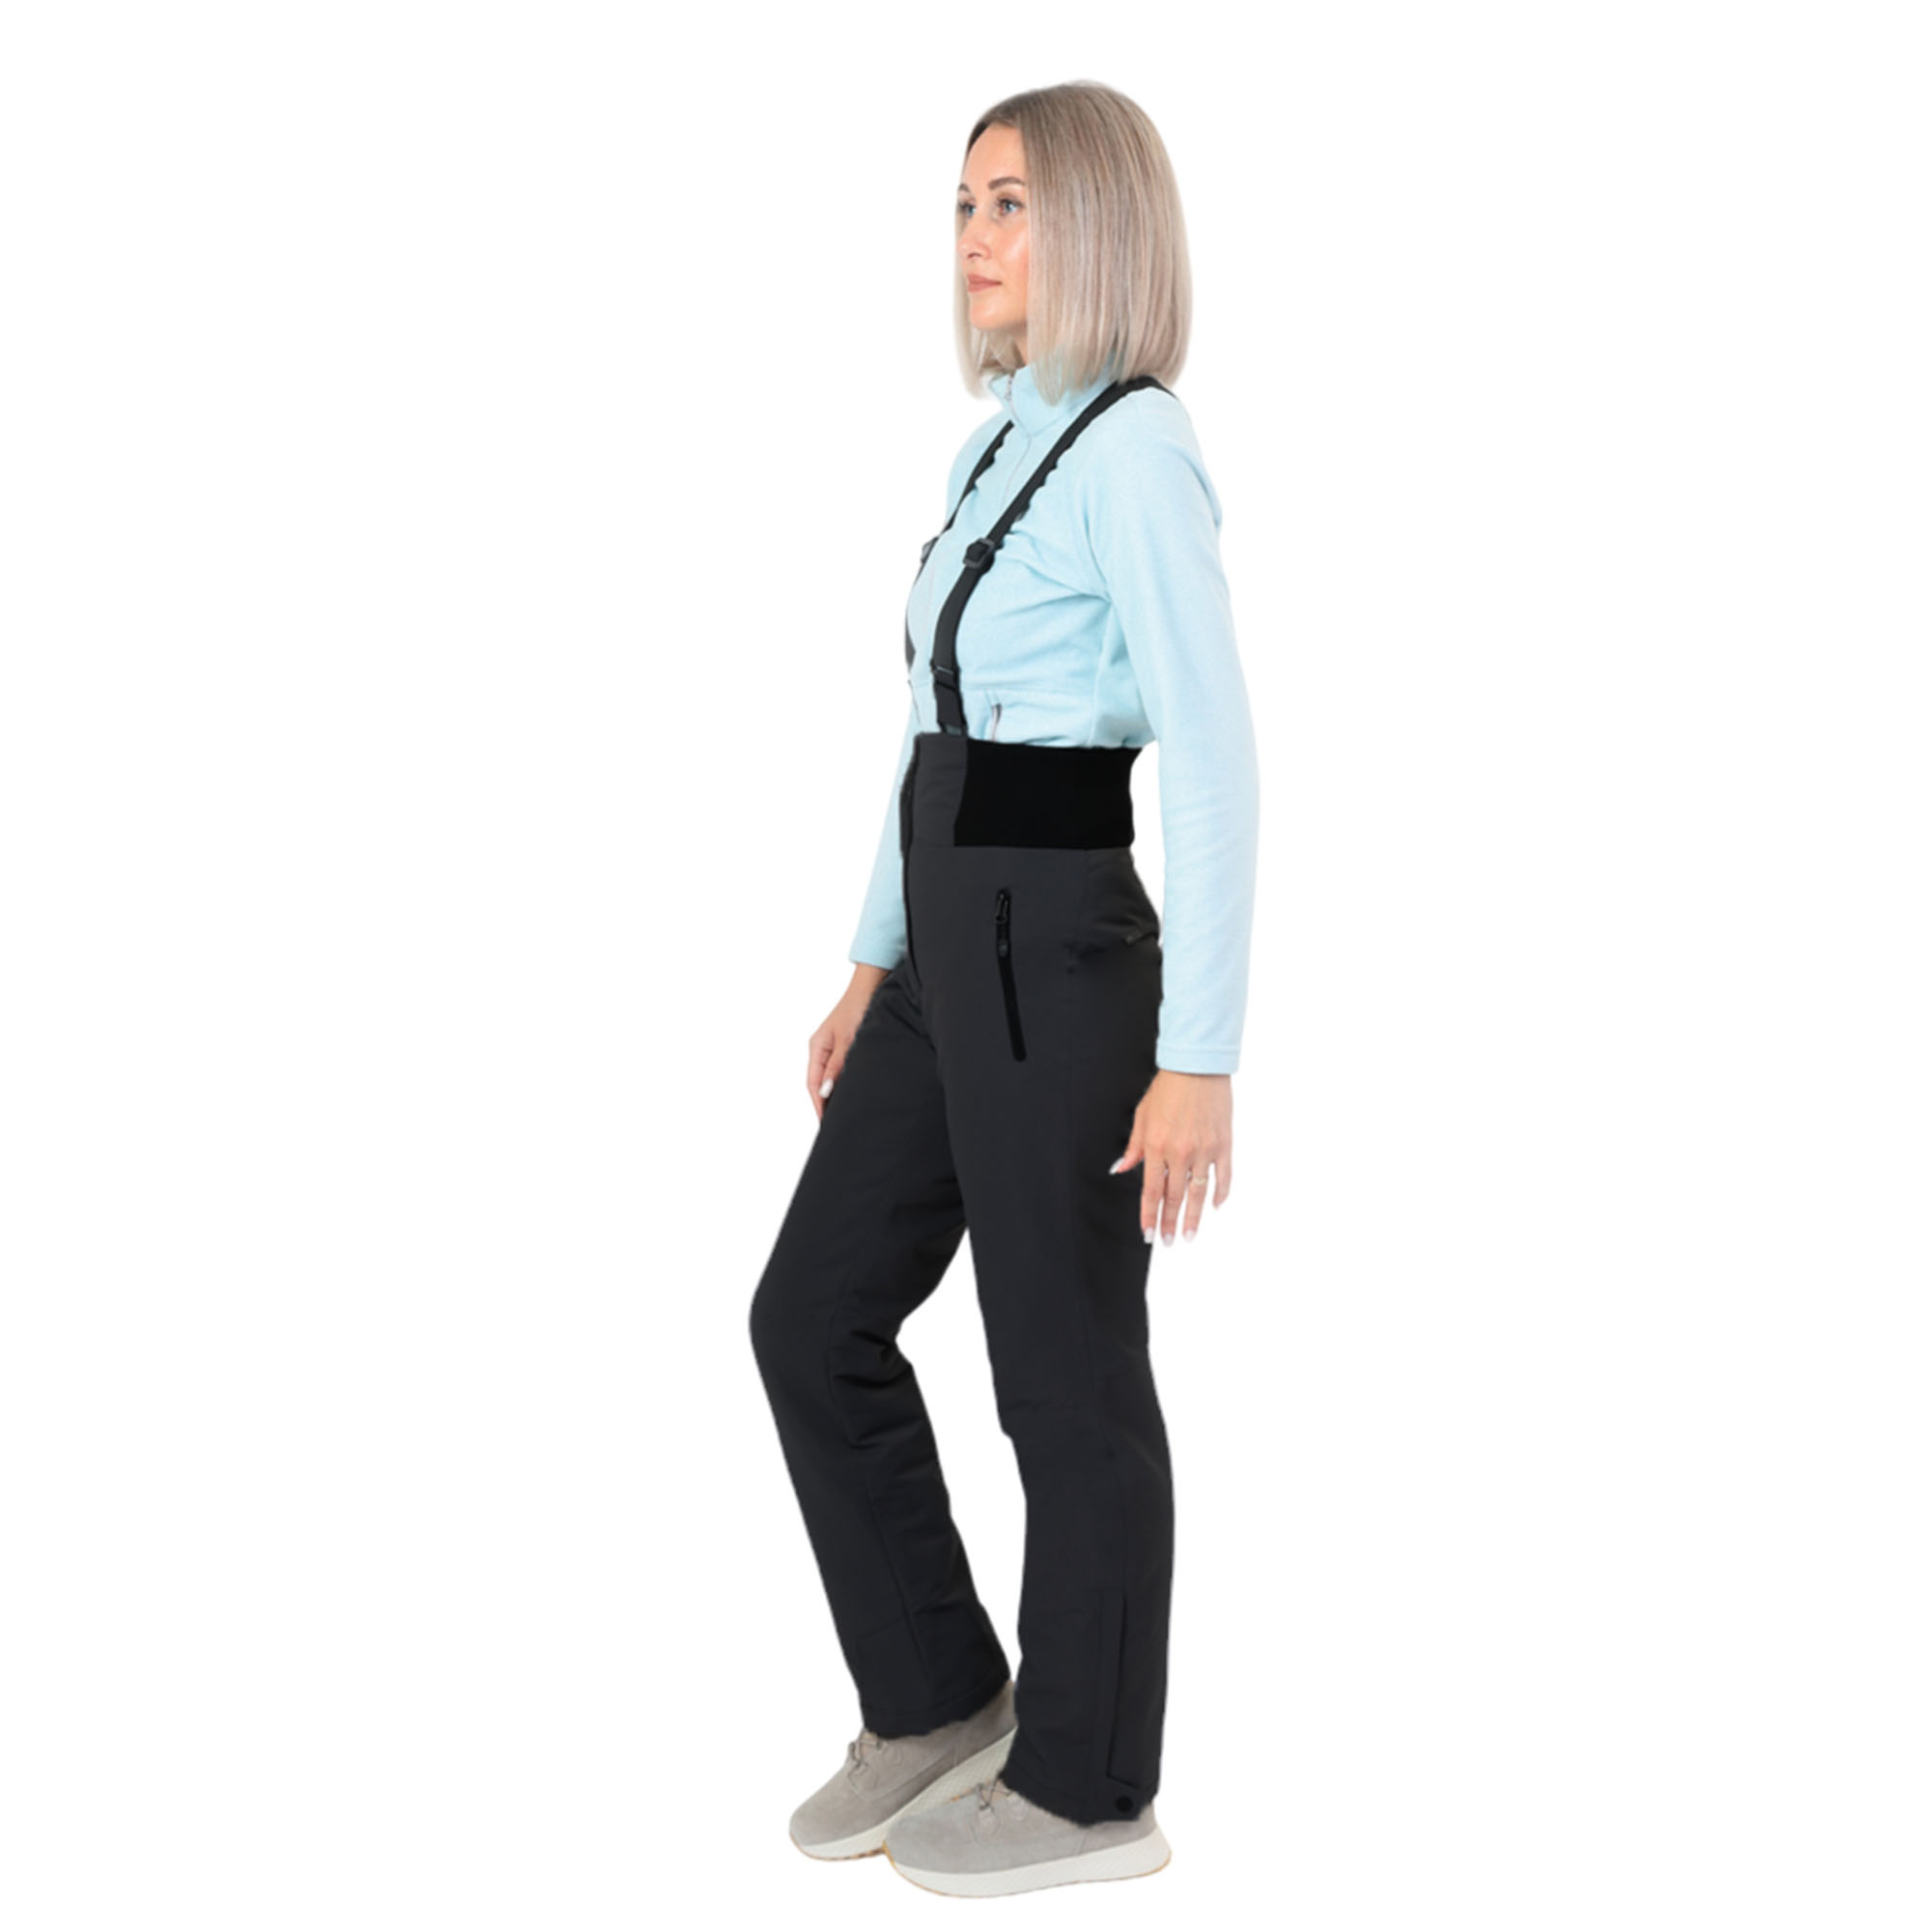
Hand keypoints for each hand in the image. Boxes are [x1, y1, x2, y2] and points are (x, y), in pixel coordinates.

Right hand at [807, 964, 889, 1120]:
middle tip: (837, 1125)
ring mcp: (834, 1046)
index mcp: (817, 1047)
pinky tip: (855, 1091)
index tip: (827, 1125)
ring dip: (836, 1093)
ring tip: (846, 1113)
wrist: (873, 983)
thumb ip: (837, 1066)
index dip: (819, 1106)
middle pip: (820, 1083)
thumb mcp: (849, 1039)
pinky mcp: (847, 1044)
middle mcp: (823, 1048)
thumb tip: (825, 1091)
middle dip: (826, 1104)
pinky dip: (845, 1082)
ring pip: (831, 1077)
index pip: (813, 1084)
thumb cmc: (859, 1005)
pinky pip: (841, 1069)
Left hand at [1110, 1069, 1232, 1244]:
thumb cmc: (1167, 1090)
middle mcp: (1180, 1153)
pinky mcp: (1223, 1144)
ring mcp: (1204, 1150)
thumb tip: (1121, 1169)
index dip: (1149, 1215)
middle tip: (1169, 1242)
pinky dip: (1220, 1193)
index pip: (1151, 1190)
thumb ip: (1134, 1148)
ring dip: (1194, 1217)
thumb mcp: (1142, 1117)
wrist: (1196, 1067)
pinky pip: (1223, 1176)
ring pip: (1198, 1193)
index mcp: (1156, 1147)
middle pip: (1174, 1197)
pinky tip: (1214, 1206)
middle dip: (1170, 1223)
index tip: (1148, 1234)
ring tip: (1190, 1235)